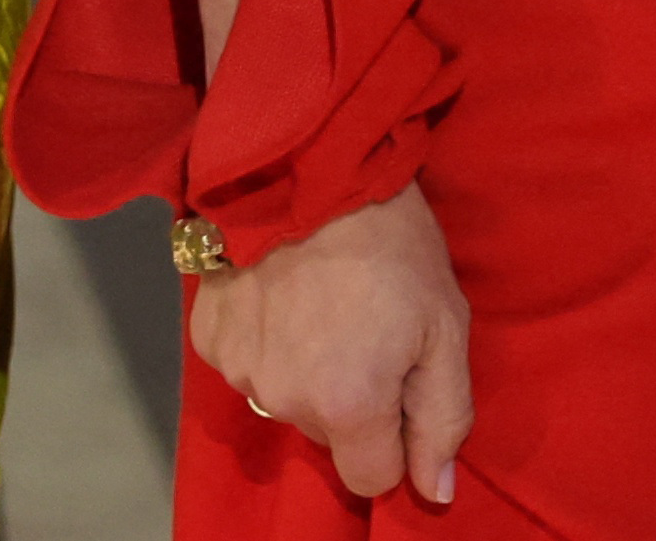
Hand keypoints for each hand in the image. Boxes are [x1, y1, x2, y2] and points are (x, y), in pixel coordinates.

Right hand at [188, 184, 469, 505]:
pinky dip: (269, 340)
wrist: (310, 164)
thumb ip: (444, 417)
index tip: (402, 389)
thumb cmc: (392, 242)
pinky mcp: (208, 336)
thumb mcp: (446, 325)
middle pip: (328, 434)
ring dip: (308, 368)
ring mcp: (239, 371)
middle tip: (369, 324)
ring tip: (326, 299)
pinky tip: (286, 291)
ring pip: (286, 398)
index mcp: (348, 406)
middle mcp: (283, 401)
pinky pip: (249, 364)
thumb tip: (434, 490)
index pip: (369, 477)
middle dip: (353, 398)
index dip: (394, 440)